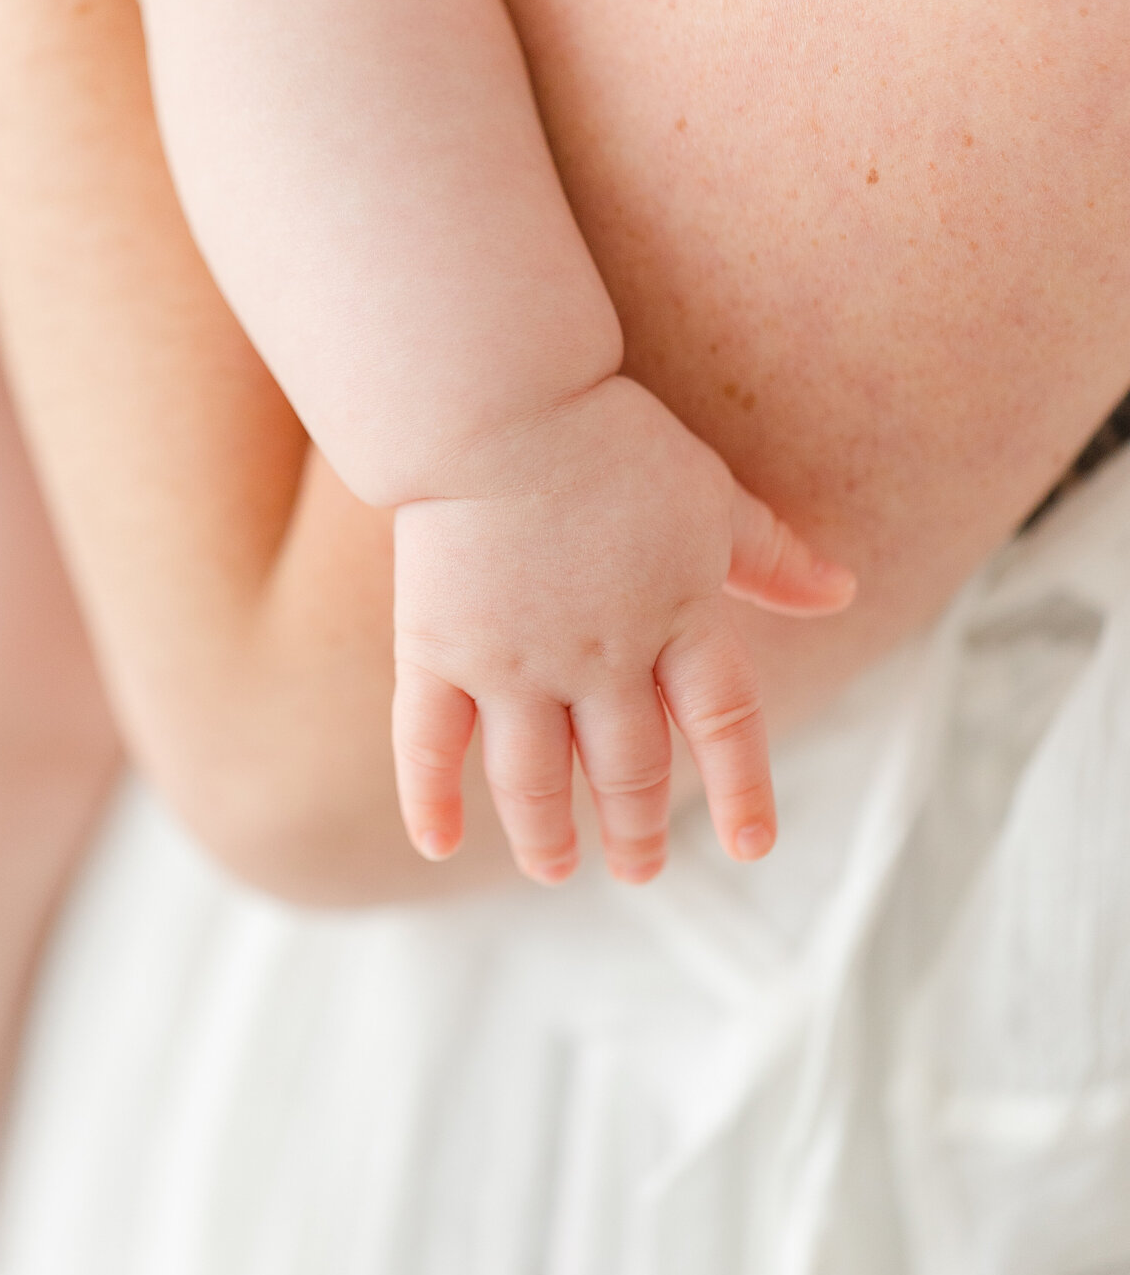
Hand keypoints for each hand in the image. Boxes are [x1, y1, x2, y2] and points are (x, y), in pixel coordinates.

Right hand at [392, 376, 854, 883]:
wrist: (499, 406)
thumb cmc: (611, 440)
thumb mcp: (713, 497)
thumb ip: (773, 558)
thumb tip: (845, 591)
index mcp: (675, 622)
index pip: (722, 723)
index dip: (741, 787)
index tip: (751, 844)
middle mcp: (600, 662)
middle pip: (626, 769)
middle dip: (635, 829)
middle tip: (637, 868)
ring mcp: (514, 666)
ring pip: (533, 780)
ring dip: (547, 837)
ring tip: (555, 869)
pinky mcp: (438, 652)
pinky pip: (429, 746)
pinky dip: (429, 800)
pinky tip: (436, 844)